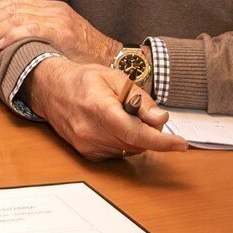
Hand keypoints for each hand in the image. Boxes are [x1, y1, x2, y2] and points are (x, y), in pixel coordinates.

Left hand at [0, 0, 119, 63]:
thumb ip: (44, 31)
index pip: (17, 2)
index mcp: (53, 8)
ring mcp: (57, 20)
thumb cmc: (88, 53)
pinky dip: (10, 36)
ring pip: (17, 18)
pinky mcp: (60, 33)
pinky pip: (29, 29)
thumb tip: (19, 38)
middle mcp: (54, 10)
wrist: (114, 57)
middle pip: (13, 9)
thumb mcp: (65, 36)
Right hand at [23, 57, 187, 161]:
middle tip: (143, 112)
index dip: (162, 141)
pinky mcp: (87, 153)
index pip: (136, 132)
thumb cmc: (83, 80)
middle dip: (149, 131)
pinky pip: (118, 152)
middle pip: (137, 142)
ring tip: (122, 115)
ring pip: (130, 149)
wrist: (51, 90)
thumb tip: (161, 118)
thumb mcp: (115, 78)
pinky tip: (113, 126)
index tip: (180, 143)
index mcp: (99, 108)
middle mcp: (91, 131)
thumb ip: (141, 99)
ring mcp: (87, 145)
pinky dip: (124, 141)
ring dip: (136, 136)